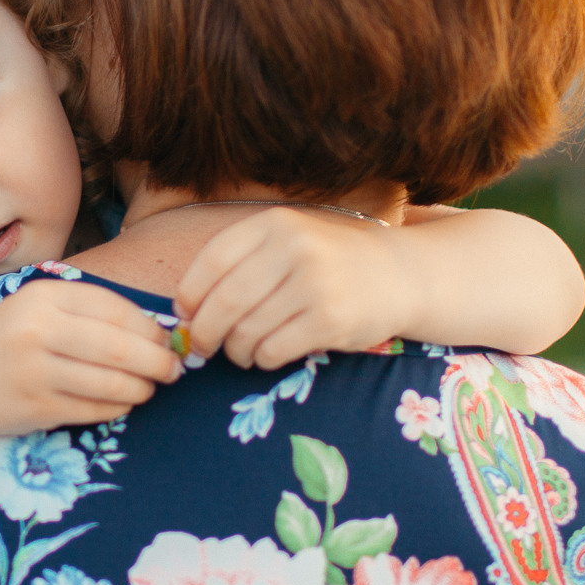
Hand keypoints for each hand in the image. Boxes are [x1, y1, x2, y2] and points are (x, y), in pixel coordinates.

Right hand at [0, 280, 183, 436]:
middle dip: (156, 361)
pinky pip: (94, 410)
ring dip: (141, 388)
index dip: (150, 327)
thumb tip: (160, 333)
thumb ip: (92, 313)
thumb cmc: (10, 337)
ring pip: (110, 383)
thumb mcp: (41, 308)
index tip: (168, 340)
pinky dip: (118, 408)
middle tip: (173, 370)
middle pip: (118, 347)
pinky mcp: (35, 409)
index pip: (114, 308)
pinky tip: (122, 403)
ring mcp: (34, 372)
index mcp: (44, 297)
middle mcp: (37, 331)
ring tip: (149, 388)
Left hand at [176, 207, 410, 368]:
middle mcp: (295, 248)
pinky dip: (262, 359)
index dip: (190, 294)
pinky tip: (267, 355)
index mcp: (275, 225)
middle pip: (224, 302)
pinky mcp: (331, 320)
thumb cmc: (329, 262)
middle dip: (205, 333)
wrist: (399, 274)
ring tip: (242, 351)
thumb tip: (185, 312)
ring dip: (236, 350)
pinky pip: (273, 350)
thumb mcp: (286, 243)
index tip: (186, 315)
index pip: (212, 260)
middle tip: (203, 347)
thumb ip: (241, 265)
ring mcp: (315, 284)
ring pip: (246, 331)